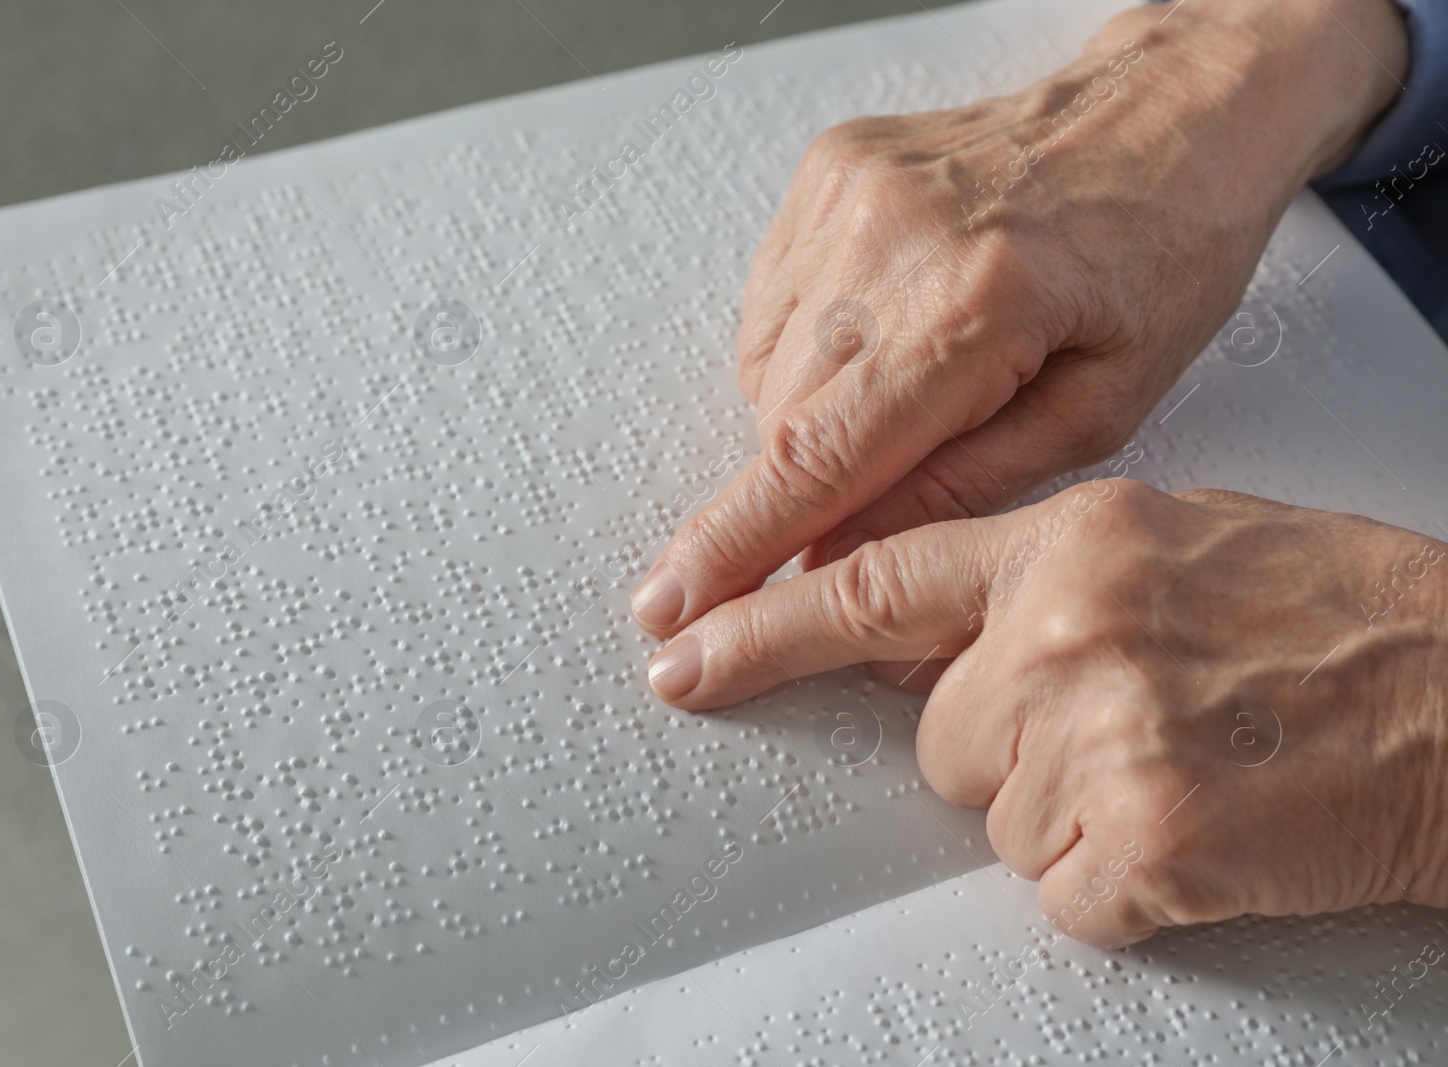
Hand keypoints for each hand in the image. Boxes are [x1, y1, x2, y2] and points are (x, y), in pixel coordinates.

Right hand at [630, 0, 1406, 636]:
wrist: (1164, 113)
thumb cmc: (1161, 253)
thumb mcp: (1101, 407)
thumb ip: (959, 489)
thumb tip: (840, 557)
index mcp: (978, 302)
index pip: (819, 457)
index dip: (737, 544)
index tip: (675, 607)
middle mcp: (894, 236)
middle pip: (781, 420)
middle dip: (810, 487)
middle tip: (890, 480)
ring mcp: (849, 193)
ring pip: (767, 368)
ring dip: (815, 415)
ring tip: (917, 381)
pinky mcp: (826, 172)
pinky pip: (772, 305)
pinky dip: (812, 348)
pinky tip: (890, 330)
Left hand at [645, 479, 1447, 944]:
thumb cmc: (1338, 619)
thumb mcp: (1170, 544)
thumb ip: (1029, 582)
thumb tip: (918, 645)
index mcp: (1069, 539)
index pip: (870, 584)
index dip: (761, 630)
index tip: (681, 655)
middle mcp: (1066, 626)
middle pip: (939, 738)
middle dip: (1009, 750)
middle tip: (1137, 723)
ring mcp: (1102, 731)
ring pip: (998, 821)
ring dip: (1076, 816)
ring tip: (1187, 765)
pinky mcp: (1148, 839)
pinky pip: (1066, 894)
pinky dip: (1127, 884)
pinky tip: (1209, 829)